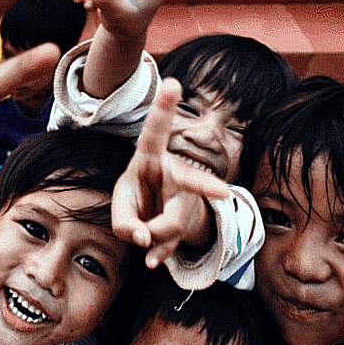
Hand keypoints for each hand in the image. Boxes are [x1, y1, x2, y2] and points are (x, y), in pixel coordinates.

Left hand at [112, 78, 228, 269]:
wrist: (152, 217)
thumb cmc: (135, 200)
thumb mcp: (120, 208)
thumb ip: (123, 223)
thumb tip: (143, 240)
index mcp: (150, 158)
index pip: (156, 132)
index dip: (164, 109)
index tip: (173, 83)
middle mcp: (174, 173)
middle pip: (190, 183)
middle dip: (206, 187)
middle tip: (223, 194)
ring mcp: (186, 198)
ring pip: (176, 221)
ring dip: (155, 238)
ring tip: (142, 244)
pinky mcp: (187, 221)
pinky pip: (177, 240)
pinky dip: (160, 253)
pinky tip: (151, 261)